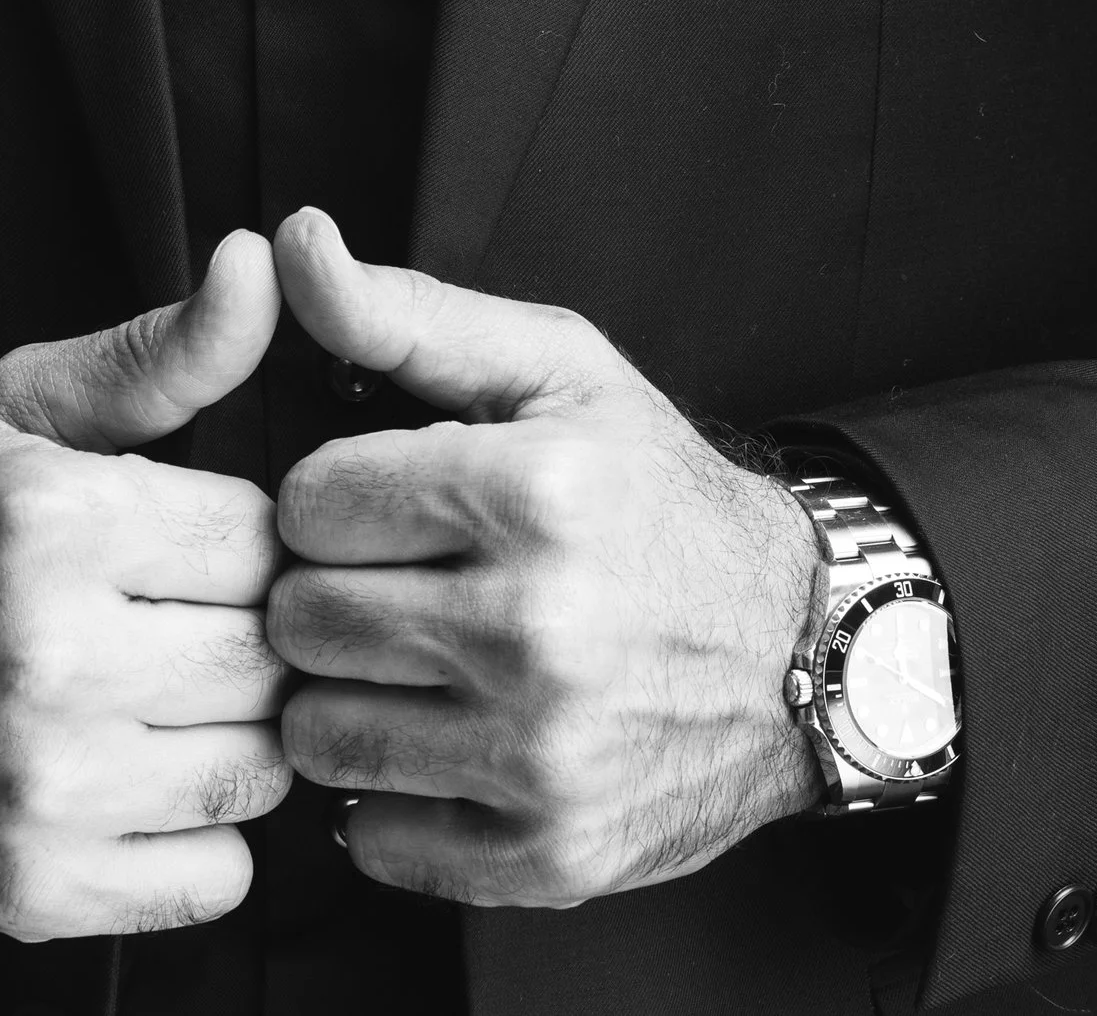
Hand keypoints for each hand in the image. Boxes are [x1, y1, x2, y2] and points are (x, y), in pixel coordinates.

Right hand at [0, 229, 290, 938]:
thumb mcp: (23, 408)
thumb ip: (161, 349)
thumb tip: (258, 265)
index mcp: (53, 522)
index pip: (259, 535)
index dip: (242, 538)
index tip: (198, 546)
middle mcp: (51, 657)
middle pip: (264, 654)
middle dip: (244, 633)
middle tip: (186, 623)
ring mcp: (44, 788)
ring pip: (257, 767)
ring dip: (233, 732)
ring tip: (167, 695)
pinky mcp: (37, 890)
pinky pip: (216, 878)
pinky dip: (202, 837)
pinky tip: (145, 778)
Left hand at [267, 209, 820, 909]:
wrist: (800, 647)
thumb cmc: (652, 494)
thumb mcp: (552, 369)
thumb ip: (407, 311)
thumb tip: (296, 242)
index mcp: (534, 492)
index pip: (308, 503)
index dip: (331, 498)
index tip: (379, 505)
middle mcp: (538, 628)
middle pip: (302, 621)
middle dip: (325, 593)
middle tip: (388, 583)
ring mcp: (544, 754)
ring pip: (319, 734)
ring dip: (346, 696)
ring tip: (408, 661)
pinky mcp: (549, 855)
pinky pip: (377, 841)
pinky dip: (391, 799)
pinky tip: (444, 740)